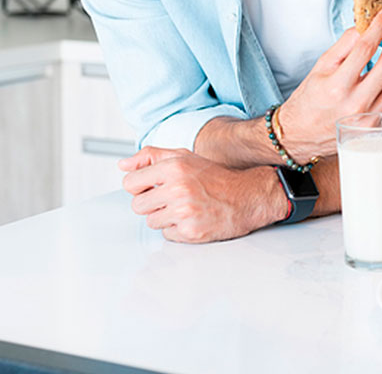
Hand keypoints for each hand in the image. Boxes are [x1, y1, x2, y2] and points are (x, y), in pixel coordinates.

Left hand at [119, 147, 283, 242]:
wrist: (250, 196)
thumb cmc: (217, 177)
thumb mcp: (185, 157)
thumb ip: (151, 157)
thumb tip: (123, 165)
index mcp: (174, 167)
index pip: (130, 183)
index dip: (141, 186)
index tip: (155, 186)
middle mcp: (178, 188)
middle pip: (138, 205)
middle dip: (153, 203)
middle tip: (173, 198)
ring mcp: (184, 211)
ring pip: (151, 221)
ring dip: (165, 217)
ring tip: (186, 207)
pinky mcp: (191, 231)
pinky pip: (167, 234)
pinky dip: (178, 229)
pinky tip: (193, 218)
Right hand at [278, 8, 381, 158]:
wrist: (301, 135)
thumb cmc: (310, 100)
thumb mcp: (320, 68)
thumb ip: (344, 46)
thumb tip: (366, 27)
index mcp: (337, 85)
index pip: (365, 48)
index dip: (379, 27)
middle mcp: (355, 103)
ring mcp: (369, 118)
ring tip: (380, 64)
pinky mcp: (377, 127)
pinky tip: (377, 85)